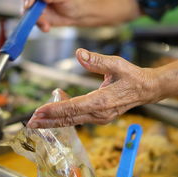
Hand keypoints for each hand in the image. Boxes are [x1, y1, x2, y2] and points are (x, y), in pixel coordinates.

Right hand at [24, 0, 81, 31]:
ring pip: (28, 11)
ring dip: (36, 20)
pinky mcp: (35, 13)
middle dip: (31, 11)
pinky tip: (46, 28)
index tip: (29, 5)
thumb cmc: (71, 2)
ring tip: (46, 26)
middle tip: (40, 19)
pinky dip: (39, 25)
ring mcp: (34, 2)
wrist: (74, 15)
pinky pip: (32, 20)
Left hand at [27, 49, 160, 127]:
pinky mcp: (100, 118)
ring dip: (54, 122)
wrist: (147, 90)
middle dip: (49, 121)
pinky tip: (54, 115)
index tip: (39, 111)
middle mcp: (99, 113)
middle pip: (69, 119)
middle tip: (30, 122)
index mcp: (102, 101)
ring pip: (73, 121)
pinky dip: (64, 118)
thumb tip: (79, 53)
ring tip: (37, 122)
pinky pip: (78, 119)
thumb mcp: (117, 64)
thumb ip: (97, 60)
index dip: (54, 110)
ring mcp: (100, 118)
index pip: (73, 107)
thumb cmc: (132, 76)